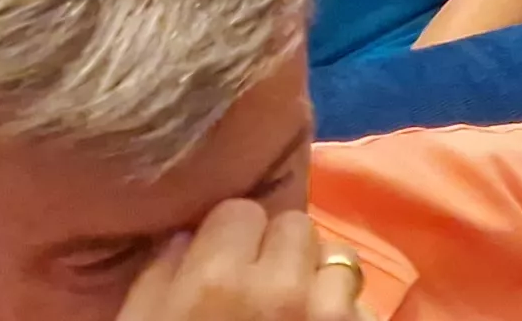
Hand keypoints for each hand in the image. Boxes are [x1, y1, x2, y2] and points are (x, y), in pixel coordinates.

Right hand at [114, 198, 362, 320]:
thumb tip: (185, 235)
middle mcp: (281, 287)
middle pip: (294, 225)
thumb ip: (158, 277)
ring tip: (294, 301)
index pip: (241, 211)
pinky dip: (344, 308)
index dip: (228, 235)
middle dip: (276, 247)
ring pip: (337, 255)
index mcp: (216, 280)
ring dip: (316, 273)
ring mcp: (329, 314)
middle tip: (256, 279)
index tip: (218, 258)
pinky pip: (363, 301)